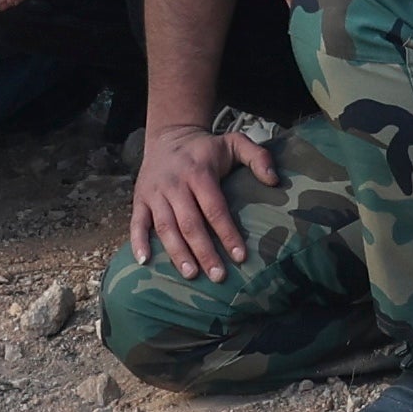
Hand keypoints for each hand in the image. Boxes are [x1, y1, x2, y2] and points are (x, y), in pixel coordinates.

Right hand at [129, 114, 276, 279]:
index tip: (240, 256)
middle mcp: (175, 184)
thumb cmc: (207, 148)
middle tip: (218, 276)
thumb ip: (258, 157)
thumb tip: (275, 181)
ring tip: (191, 275)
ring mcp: (155, 193)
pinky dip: (138, 242)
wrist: (169, 135)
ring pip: (165, 227)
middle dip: (204, 252)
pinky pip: (137, 222)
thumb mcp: (235, 142)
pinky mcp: (140, 199)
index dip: (227, 233)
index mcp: (199, 173)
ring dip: (177, 253)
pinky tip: (145, 262)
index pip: (215, 208)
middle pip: (190, 223)